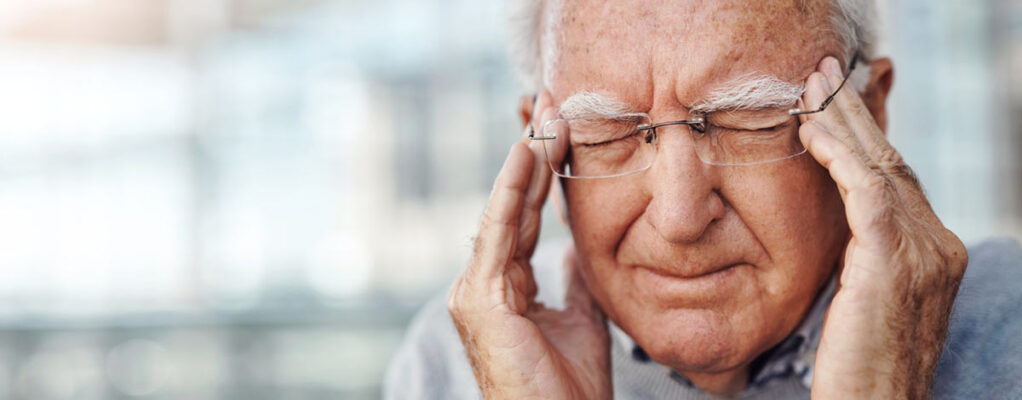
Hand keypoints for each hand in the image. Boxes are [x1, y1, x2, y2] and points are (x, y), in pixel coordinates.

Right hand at [447, 92, 610, 398]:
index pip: (523, 221)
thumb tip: (573, 250)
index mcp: (504, 290)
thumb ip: (572, 282)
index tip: (559, 135)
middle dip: (532, 158)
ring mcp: (475, 291)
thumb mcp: (580, 321)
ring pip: (504, 212)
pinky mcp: (479, 299)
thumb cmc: (566, 390)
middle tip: (551, 108)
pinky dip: (513, 191)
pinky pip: (499, 232)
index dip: (540, 177)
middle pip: (511, 209)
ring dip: (526, 162)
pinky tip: (528, 154)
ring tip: (545, 118)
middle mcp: (482, 285)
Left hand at [798, 57, 967, 398]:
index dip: (865, 137)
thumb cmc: (856, 369)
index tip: (833, 103)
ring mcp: (923, 251)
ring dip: (843, 119)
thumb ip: (859, 256)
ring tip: (812, 85)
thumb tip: (833, 225)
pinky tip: (811, 130)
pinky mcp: (893, 260)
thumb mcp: (861, 300)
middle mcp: (939, 245)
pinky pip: (865, 189)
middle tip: (824, 73)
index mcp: (934, 253)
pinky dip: (839, 154)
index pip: (897, 178)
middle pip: (894, 161)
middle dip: (856, 113)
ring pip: (880, 165)